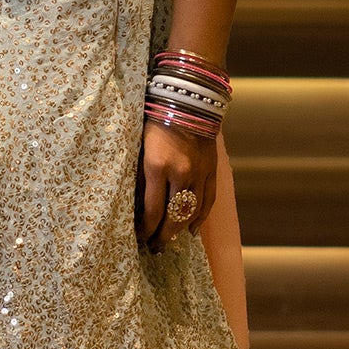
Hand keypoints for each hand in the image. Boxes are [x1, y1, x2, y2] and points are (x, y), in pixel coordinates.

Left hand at [139, 116, 215, 252]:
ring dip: (179, 230)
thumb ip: (138, 175)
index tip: (141, 239)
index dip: (147, 229)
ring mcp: (199, 173)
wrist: (186, 100)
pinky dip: (200, 217)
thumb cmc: (154, 120)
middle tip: (155, 248)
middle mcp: (181, 173)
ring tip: (170, 241)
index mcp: (158, 167)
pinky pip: (208, 201)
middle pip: (173, 216)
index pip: (153, 210)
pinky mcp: (212, 170)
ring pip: (191, 212)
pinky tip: (191, 229)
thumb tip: (135, 205)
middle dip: (163, 236)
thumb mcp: (138, 146)